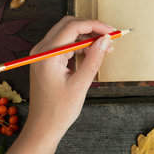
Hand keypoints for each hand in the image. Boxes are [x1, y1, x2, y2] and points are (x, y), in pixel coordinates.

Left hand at [25, 16, 114, 138]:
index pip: (72, 27)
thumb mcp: (81, 84)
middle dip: (91, 28)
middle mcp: (42, 50)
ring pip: (68, 33)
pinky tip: (94, 53)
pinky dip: (80, 45)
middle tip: (110, 37)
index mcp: (47, 54)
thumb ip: (94, 59)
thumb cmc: (59, 110)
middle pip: (68, 25)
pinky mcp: (46, 60)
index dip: (95, 25)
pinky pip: (65, 44)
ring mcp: (42, 54)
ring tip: (106, 48)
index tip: (112, 31)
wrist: (43, 127)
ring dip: (87, 37)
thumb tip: (106, 39)